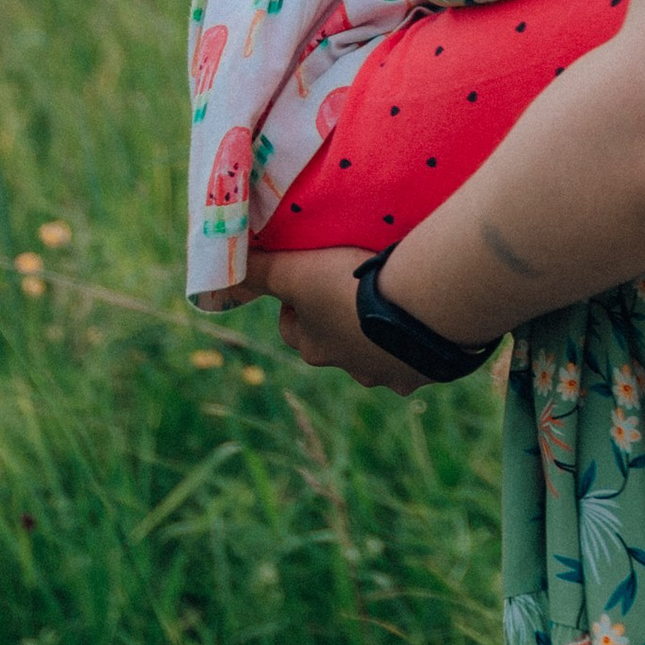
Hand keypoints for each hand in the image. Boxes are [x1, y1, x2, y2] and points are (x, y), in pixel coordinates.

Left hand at [244, 246, 426, 391]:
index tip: (307, 278)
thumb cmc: (347, 289)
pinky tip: (424, 315)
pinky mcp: (423, 370)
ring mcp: (388, 373)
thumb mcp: (296, 272)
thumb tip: (220, 272)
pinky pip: (415, 354)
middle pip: (335, 344)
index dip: (294, 304)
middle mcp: (349, 368)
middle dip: (337, 320)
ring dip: (378, 333)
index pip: (293, 328)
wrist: (414, 311)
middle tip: (350, 285)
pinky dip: (415, 339)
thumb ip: (260, 271)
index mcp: (316, 347)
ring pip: (376, 353)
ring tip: (392, 298)